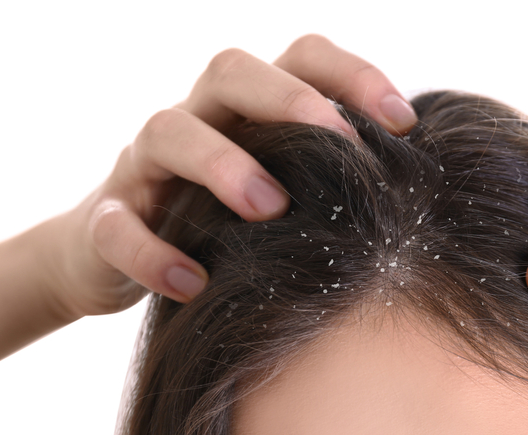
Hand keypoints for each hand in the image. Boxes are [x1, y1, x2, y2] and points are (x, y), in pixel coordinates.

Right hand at [42, 34, 416, 319]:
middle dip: (287, 100)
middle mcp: (196, 120)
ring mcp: (144, 167)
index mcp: (246, 110)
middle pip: (230, 72)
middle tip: (340, 144)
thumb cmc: (221, 225)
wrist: (111, 259)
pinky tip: (194, 282)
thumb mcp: (279, 197)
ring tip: (269, 208)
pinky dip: (153, 252)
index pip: (300, 58)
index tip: (405, 123)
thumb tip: (421, 199)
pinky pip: (116, 227)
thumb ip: (329, 186)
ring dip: (222, 163)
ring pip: (168, 131)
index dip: (353, 75)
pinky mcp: (105, 221)